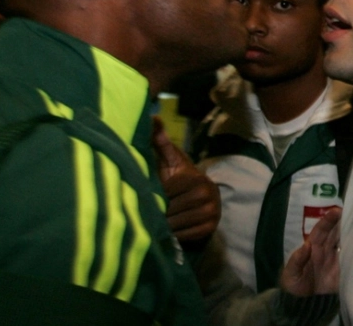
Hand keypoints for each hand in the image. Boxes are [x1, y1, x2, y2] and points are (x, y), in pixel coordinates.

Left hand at [151, 115, 220, 241]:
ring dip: (162, 225)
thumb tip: (152, 118)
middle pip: (169, 210)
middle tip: (143, 212)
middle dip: (155, 212)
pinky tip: (166, 231)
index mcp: (194, 177)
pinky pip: (184, 236)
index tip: (142, 197)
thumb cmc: (180, 177)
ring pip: (175, 225)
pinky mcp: (210, 228)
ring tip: (153, 222)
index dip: (152, 196)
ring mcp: (210, 212)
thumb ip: (160, 141)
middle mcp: (206, 194)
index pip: (165, 193)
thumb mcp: (170, 159)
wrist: (203, 198)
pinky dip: (173, 235)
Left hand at [280, 206, 340, 295]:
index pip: (322, 229)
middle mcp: (326, 249)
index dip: (329, 219)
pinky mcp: (343, 272)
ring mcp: (336, 260)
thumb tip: (307, 245)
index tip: (337, 210)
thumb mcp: (290, 273)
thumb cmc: (293, 284)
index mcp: (314, 246)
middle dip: (345, 221)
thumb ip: (297, 259)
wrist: (302, 304)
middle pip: (337, 232)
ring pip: (346, 242)